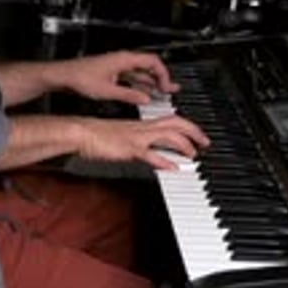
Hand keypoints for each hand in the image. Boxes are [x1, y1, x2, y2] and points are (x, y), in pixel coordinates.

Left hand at [58, 50, 179, 105]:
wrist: (65, 76)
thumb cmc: (80, 77)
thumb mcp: (108, 91)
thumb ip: (129, 95)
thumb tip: (145, 99)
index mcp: (124, 59)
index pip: (153, 62)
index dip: (163, 74)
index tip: (167, 87)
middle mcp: (122, 60)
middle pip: (149, 66)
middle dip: (161, 78)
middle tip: (171, 89)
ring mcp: (118, 66)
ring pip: (141, 72)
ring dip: (152, 82)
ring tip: (162, 92)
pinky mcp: (113, 72)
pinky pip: (132, 77)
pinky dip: (140, 85)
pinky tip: (144, 93)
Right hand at [76, 112, 209, 169]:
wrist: (81, 132)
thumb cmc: (97, 135)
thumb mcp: (122, 137)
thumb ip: (139, 144)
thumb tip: (151, 152)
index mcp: (141, 124)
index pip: (170, 120)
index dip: (187, 126)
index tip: (197, 135)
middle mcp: (142, 127)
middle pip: (176, 123)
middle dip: (194, 131)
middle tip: (206, 142)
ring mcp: (137, 137)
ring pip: (168, 135)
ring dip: (184, 144)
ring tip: (193, 154)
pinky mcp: (130, 148)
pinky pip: (150, 154)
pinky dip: (164, 160)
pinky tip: (172, 167)